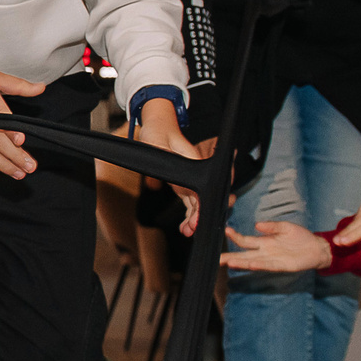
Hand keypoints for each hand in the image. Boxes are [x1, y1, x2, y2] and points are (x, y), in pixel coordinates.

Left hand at [126, 98, 203, 233]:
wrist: (158, 128)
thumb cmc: (159, 133)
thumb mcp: (160, 144)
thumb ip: (167, 154)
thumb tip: (172, 164)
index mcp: (194, 165)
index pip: (202, 190)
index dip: (201, 207)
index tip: (196, 220)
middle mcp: (195, 174)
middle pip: (202, 200)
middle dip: (199, 217)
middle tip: (191, 229)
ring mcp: (190, 181)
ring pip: (197, 204)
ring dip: (195, 220)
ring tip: (186, 232)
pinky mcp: (183, 185)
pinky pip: (191, 203)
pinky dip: (190, 216)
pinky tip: (185, 227)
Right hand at [222, 221, 333, 273]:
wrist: (316, 247)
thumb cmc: (300, 237)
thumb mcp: (285, 227)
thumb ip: (271, 226)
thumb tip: (256, 224)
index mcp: (264, 242)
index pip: (245, 241)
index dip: (235, 236)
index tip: (225, 230)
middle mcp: (265, 252)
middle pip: (244, 255)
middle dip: (230, 257)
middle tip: (216, 259)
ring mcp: (272, 259)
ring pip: (252, 262)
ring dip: (241, 263)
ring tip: (228, 262)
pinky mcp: (282, 266)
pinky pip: (267, 265)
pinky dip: (258, 265)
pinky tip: (249, 264)